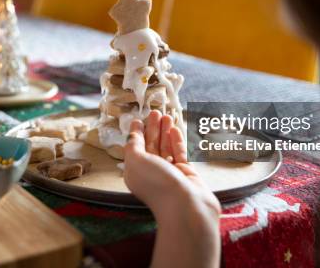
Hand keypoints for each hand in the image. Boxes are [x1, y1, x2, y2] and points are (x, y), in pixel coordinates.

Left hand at [124, 110, 220, 267]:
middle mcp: (151, 173)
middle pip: (151, 146)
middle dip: (153, 129)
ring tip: (166, 115)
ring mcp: (170, 174)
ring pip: (166, 148)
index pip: (135, 149)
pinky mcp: (186, 174)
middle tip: (155, 112)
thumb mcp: (136, 162)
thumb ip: (133, 146)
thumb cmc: (157, 185)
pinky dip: (177, 141)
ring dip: (165, 131)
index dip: (136, 133)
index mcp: (135, 172)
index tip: (138, 119)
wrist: (186, 206)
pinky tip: (175, 129)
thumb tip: (133, 135)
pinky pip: (180, 154)